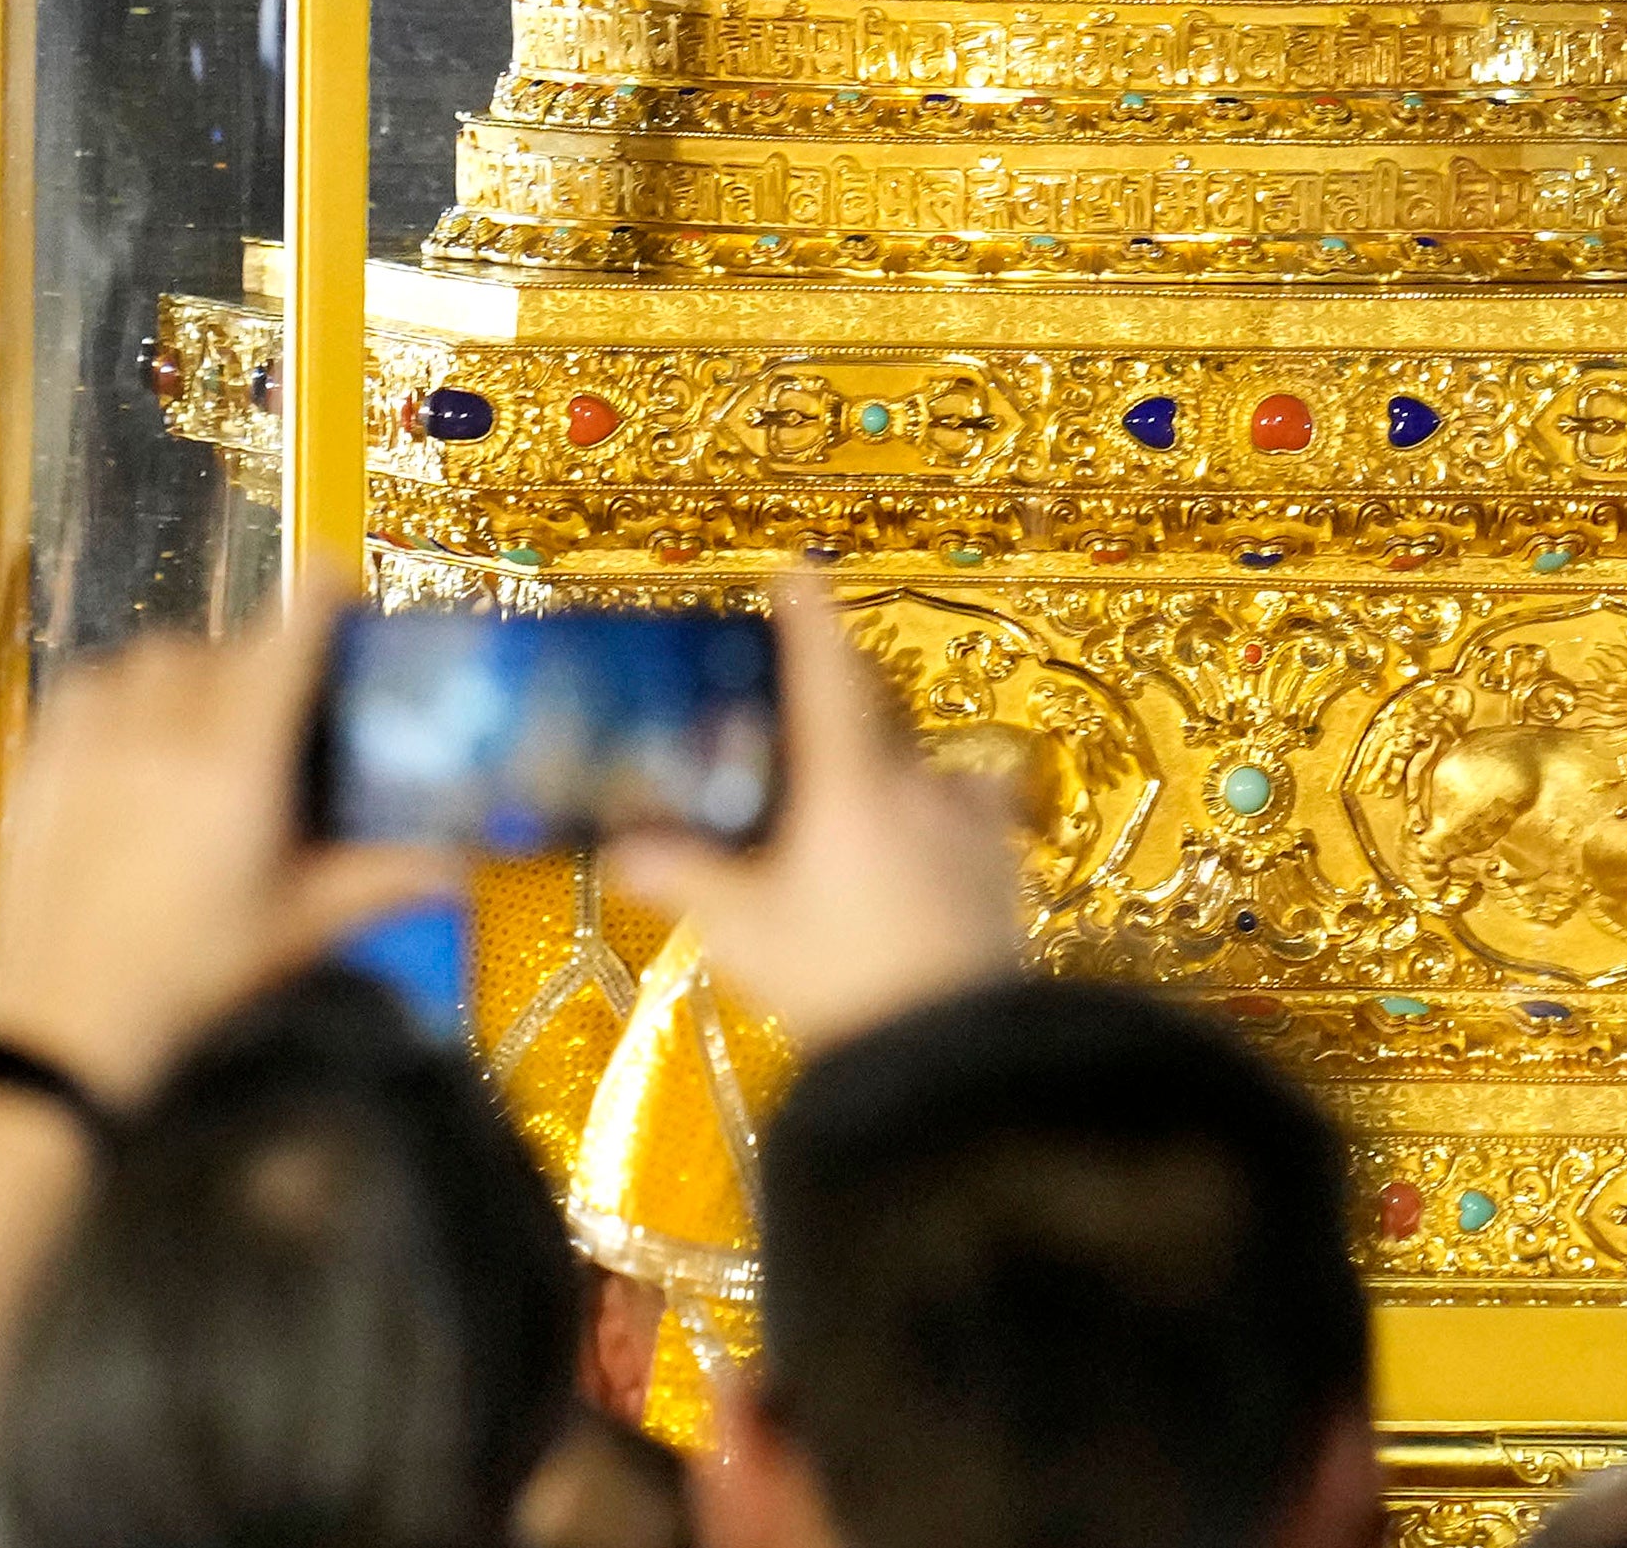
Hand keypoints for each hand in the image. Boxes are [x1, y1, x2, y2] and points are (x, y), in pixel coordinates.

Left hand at [0, 603, 453, 1108]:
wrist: (66, 1021)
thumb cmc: (191, 974)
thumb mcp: (297, 927)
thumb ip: (380, 882)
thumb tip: (460, 870)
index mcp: (238, 759)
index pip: (288, 631)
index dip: (321, 597)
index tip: (339, 594)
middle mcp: (165, 728)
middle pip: (222, 642)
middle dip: (256, 659)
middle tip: (275, 710)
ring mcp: (93, 738)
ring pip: (149, 655)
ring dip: (186, 671)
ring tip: (200, 723)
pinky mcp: (42, 759)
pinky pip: (87, 685)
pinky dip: (119, 693)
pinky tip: (132, 741)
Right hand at [605, 573, 1023, 1053]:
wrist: (955, 1056)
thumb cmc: (841, 983)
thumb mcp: (746, 933)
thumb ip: (684, 880)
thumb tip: (619, 851)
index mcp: (850, 784)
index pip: (824, 675)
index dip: (808, 618)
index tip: (799, 570)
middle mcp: (918, 787)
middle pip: (880, 720)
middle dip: (847, 718)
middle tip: (809, 747)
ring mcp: (973, 828)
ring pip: (933, 773)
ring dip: (901, 782)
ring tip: (867, 826)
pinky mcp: (1007, 873)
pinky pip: (973, 825)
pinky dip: (943, 832)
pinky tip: (921, 876)